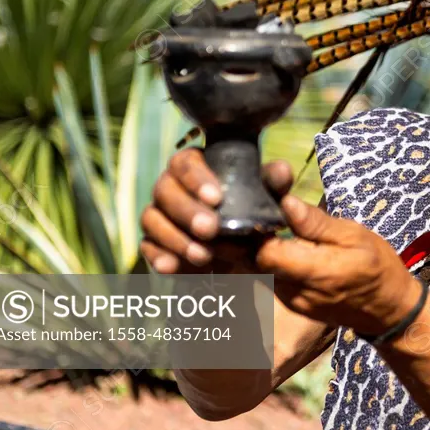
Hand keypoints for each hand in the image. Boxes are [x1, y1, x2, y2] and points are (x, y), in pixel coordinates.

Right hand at [140, 149, 292, 274]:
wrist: (243, 248)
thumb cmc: (254, 211)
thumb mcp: (269, 197)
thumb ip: (273, 182)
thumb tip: (282, 170)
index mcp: (197, 166)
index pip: (185, 162)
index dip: (196, 178)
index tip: (216, 198)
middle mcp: (171, 186)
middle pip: (164, 189)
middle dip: (186, 210)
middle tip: (210, 229)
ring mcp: (159, 213)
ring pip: (151, 218)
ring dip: (175, 237)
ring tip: (203, 255)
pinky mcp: (153, 241)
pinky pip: (146, 246)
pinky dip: (158, 256)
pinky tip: (172, 267)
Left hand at [257, 196, 423, 338]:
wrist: (388, 309)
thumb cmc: (377, 265)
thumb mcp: (354, 235)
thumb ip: (316, 223)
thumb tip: (285, 203)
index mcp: (315, 272)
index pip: (264, 253)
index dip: (258, 230)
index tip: (265, 209)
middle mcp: (296, 292)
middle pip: (255, 263)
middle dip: (254, 238)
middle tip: (265, 215)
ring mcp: (291, 303)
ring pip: (260, 272)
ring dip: (262, 250)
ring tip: (275, 229)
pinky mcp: (292, 306)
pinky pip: (271, 280)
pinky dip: (272, 263)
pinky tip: (285, 248)